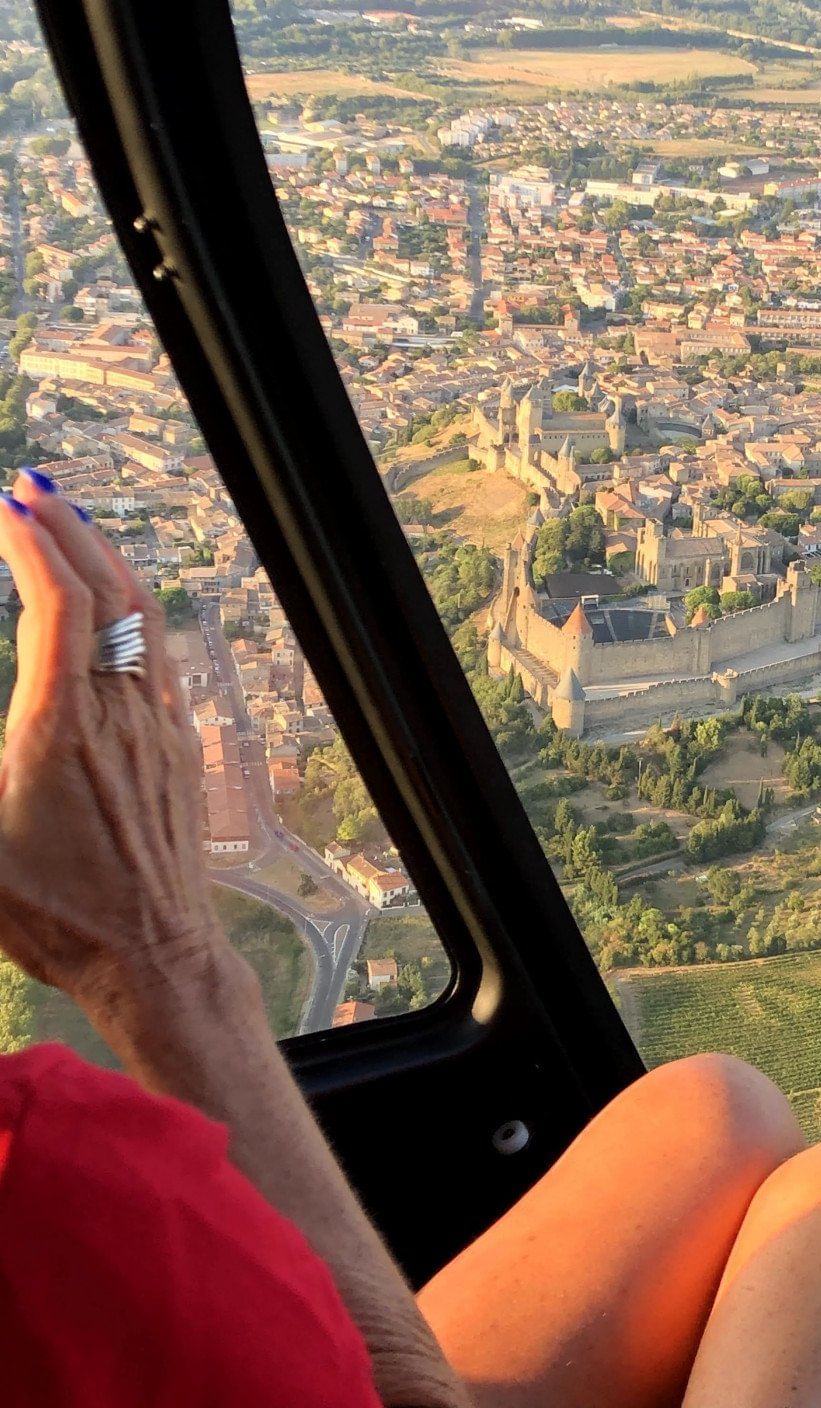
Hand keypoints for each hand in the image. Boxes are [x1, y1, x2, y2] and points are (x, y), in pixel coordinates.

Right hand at [0, 469, 223, 1008]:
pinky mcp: (179, 745)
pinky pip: (159, 653)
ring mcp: (158, 723)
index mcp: (62, 723)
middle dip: (67, 528)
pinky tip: (114, 605)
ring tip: (69, 526)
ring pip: (142, 615)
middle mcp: (120, 709)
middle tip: (31, 488)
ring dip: (104, 560)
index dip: (30, 544)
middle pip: (105, 589)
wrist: (153, 955)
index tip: (1, 506)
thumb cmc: (55, 917)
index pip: (56, 602)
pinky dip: (132, 608)